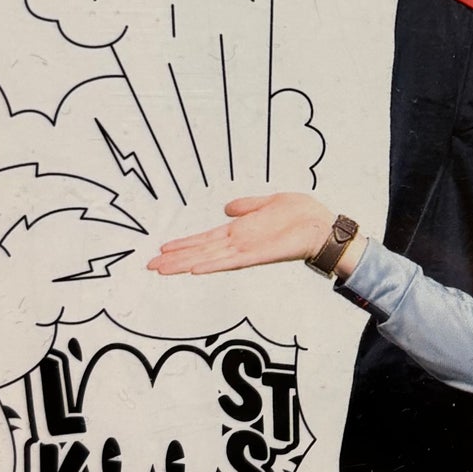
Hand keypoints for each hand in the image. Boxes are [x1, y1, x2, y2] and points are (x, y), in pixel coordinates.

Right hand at [149, 193, 338, 274]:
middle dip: (175, 259)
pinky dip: (213, 265)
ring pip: (208, 259)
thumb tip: (227, 208)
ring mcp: (246, 249)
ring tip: (163, 269)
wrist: (322, 225)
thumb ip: (247, 206)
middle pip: (199, 252)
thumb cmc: (301, 214)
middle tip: (150, 266)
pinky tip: (195, 269)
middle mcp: (238, 242)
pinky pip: (231, 261)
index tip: (163, 249)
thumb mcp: (268, 202)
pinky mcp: (258, 254)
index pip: (205, 239)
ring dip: (185, 264)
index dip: (183, 244)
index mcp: (239, 231)